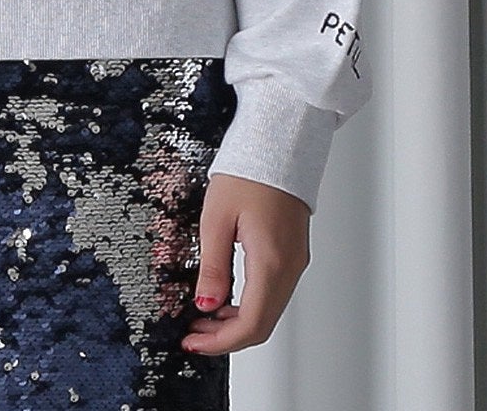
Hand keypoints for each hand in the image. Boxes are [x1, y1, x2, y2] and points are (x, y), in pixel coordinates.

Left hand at [180, 173, 310, 354]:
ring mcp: (294, 261)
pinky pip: (273, 292)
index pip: (250, 324)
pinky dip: (249, 304)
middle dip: (226, 336)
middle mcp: (289, 267)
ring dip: (237, 321)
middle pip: (262, 325)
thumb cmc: (248, 171)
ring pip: (269, 311)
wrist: (279, 143)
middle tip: (193, 334)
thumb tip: (205, 305)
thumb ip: (213, 267)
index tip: (192, 342)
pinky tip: (226, 296)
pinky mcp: (292, 253)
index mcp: (271, 261)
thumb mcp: (217, 218)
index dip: (219, 341)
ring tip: (203, 316)